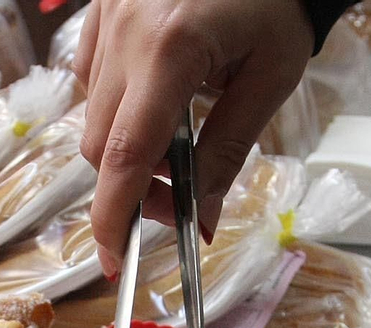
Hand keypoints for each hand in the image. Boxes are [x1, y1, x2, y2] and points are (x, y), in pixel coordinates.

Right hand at [73, 0, 313, 275]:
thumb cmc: (279, 4)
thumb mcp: (269, 81)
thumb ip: (226, 153)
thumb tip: (199, 221)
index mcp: (172, 49)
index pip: (124, 156)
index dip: (114, 216)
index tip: (114, 259)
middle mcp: (125, 32)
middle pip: (100, 145)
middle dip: (130, 186)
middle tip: (177, 198)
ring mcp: (106, 17)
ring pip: (92, 116)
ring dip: (126, 147)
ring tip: (175, 140)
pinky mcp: (100, 10)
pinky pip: (91, 78)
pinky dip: (117, 108)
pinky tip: (154, 99)